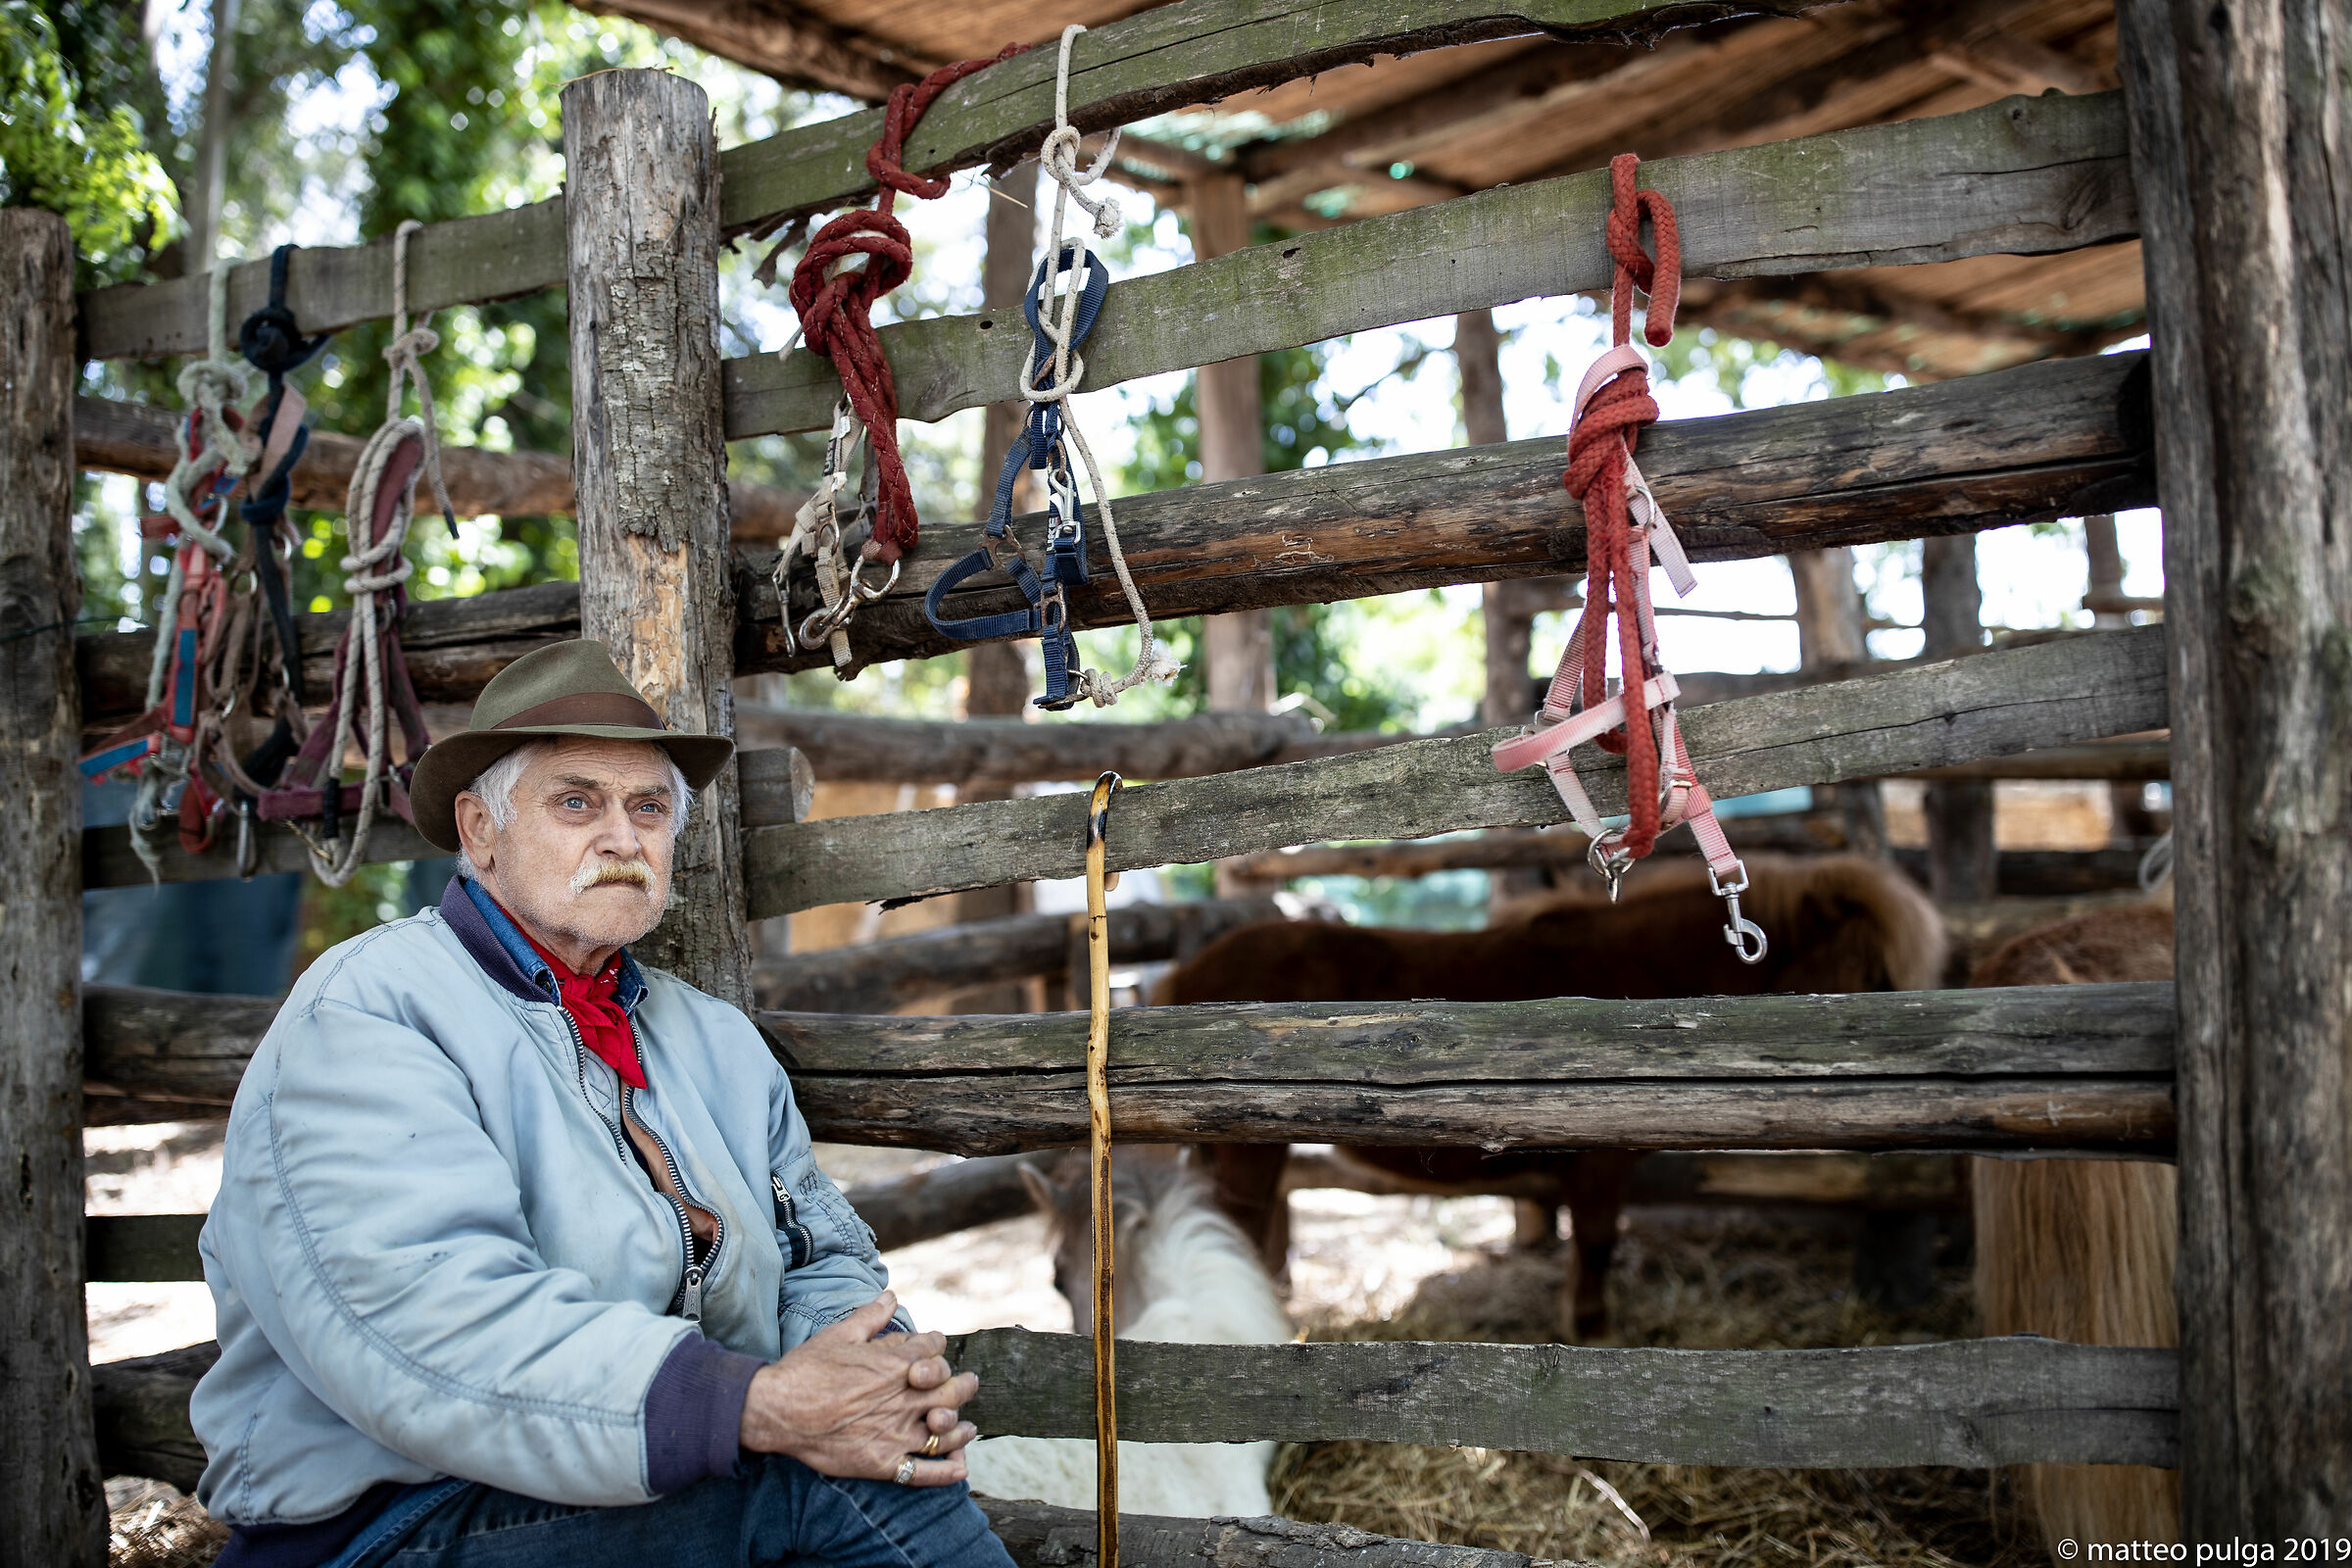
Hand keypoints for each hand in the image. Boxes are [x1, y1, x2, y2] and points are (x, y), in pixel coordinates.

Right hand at [739, 1292, 979, 1484]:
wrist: (777, 1410)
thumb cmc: (805, 1370)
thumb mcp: (839, 1335)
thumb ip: (870, 1317)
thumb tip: (891, 1297)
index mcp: (894, 1364)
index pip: (934, 1350)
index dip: (937, 1346)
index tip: (935, 1348)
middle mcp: (902, 1398)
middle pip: (951, 1390)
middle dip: (963, 1385)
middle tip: (969, 1384)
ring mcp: (895, 1432)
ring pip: (945, 1431)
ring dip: (962, 1428)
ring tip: (969, 1428)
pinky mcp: (883, 1462)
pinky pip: (924, 1471)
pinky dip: (947, 1471)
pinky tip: (960, 1466)